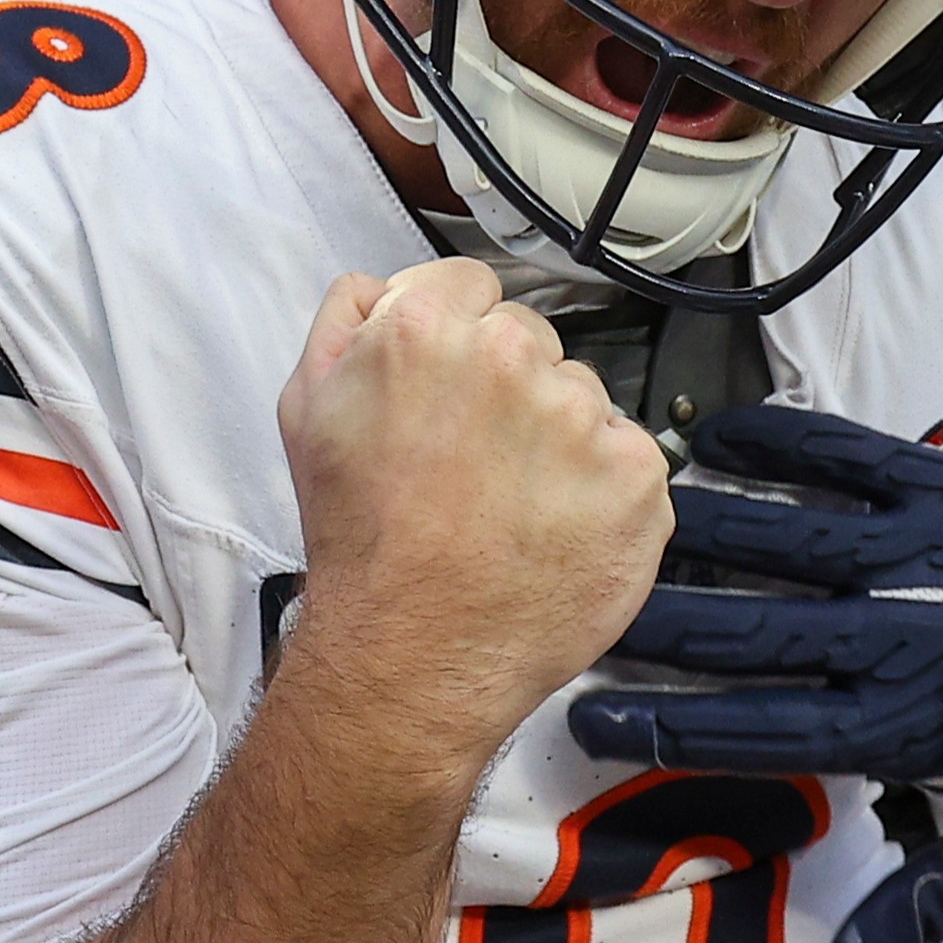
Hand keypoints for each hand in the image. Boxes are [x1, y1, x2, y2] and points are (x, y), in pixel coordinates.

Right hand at [275, 261, 670, 762]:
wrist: (413, 655)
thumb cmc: (363, 547)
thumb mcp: (306, 411)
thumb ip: (346, 322)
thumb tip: (384, 287)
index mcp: (427, 328)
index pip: (473, 287)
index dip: (458, 341)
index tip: (452, 390)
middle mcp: (511, 358)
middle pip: (531, 340)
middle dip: (509, 389)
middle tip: (473, 462)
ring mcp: (581, 417)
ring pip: (581, 399)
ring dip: (557, 441)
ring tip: (508, 507)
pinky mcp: (636, 475)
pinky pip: (628, 456)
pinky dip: (601, 492)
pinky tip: (552, 530)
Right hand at [575, 408, 942, 936]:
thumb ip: (927, 901)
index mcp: (911, 733)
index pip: (763, 731)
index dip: (670, 724)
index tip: (595, 714)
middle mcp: (906, 640)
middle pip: (755, 631)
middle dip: (660, 623)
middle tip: (582, 611)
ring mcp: (931, 557)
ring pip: (791, 538)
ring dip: (706, 527)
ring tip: (630, 518)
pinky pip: (858, 459)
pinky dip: (791, 443)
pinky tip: (727, 433)